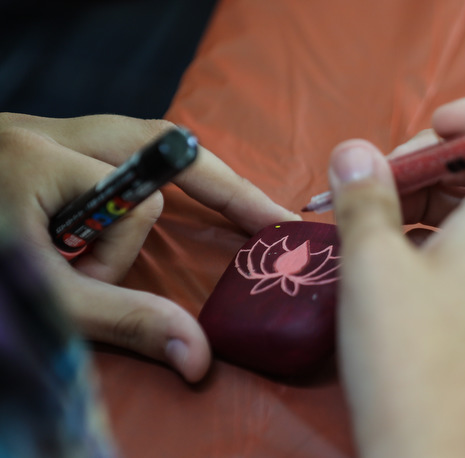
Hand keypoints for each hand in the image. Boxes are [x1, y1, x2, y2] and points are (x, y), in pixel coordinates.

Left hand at [0, 113, 298, 381]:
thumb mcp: (34, 294)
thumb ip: (118, 322)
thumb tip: (198, 356)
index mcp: (37, 158)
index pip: (133, 203)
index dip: (140, 249)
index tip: (226, 243)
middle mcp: (43, 133)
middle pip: (160, 139)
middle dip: (211, 183)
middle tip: (257, 217)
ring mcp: (35, 134)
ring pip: (132, 146)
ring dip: (145, 202)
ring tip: (141, 244)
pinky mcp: (29, 147)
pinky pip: (104, 157)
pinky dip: (120, 197)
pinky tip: (112, 228)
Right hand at [329, 91, 464, 456]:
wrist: (435, 457)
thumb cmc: (410, 360)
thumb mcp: (373, 265)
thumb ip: (366, 196)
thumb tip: (356, 152)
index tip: (439, 127)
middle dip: (438, 158)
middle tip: (376, 179)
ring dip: (426, 199)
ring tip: (365, 218)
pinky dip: (432, 237)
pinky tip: (384, 257)